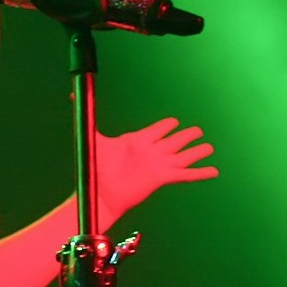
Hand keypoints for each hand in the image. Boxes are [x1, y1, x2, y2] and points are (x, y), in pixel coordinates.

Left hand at [96, 117, 217, 222]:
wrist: (101, 192)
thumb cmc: (96, 167)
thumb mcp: (93, 138)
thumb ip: (86, 118)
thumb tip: (73, 94)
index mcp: (137, 141)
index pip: (157, 130)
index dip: (166, 126)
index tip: (174, 121)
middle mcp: (150, 152)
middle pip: (173, 141)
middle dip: (186, 136)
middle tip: (198, 131)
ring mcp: (158, 165)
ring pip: (182, 155)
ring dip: (196, 152)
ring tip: (209, 147)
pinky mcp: (162, 178)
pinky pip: (186, 174)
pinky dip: (200, 173)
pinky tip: (214, 171)